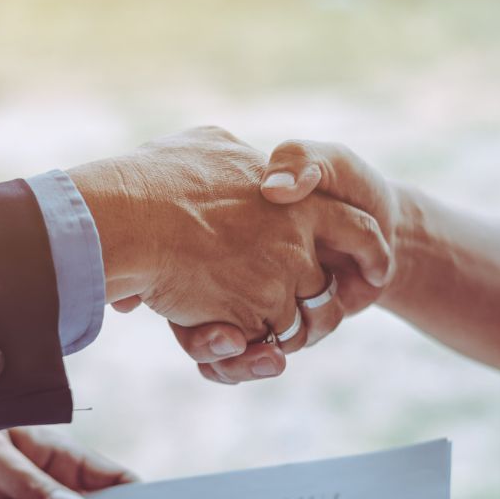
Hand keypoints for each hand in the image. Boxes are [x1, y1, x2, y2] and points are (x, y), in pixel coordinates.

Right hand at [68, 127, 390, 346]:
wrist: (124, 217)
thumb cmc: (159, 177)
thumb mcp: (211, 146)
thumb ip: (237, 160)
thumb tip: (251, 173)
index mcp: (303, 199)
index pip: (360, 229)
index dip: (369, 251)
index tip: (375, 271)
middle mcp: (298, 242)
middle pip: (329, 291)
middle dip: (317, 308)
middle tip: (300, 311)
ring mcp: (277, 283)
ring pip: (296, 326)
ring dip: (277, 334)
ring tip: (244, 328)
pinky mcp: (250, 319)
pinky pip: (259, 347)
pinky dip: (243, 353)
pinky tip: (221, 338)